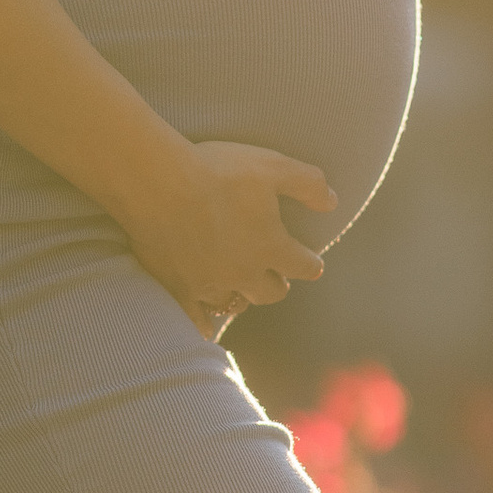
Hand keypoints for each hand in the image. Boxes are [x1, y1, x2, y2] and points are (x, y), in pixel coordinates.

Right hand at [119, 135, 338, 338]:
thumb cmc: (218, 170)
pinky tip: (207, 327)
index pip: (304, 266)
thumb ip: (309, 184)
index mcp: (272, 246)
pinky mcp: (178, 289)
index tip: (312, 264)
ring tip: (238, 288)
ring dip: (241, 296)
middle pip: (271, 292)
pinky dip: (204, 323)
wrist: (158, 183)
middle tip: (273, 276)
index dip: (310, 264)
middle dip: (276, 283)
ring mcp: (210, 285)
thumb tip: (333, 202)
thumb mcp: (273, 165)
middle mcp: (245, 273)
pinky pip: (196, 319)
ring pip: (235, 303)